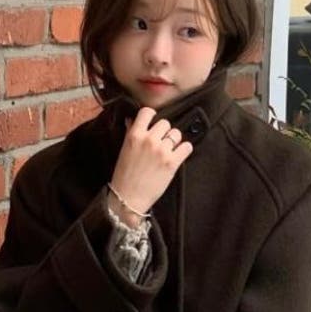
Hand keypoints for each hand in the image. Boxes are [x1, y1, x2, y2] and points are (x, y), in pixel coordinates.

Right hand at [108, 107, 192, 223]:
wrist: (128, 199)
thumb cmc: (124, 176)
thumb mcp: (124, 151)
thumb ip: (130, 133)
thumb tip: (131, 120)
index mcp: (134, 135)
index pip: (147, 112)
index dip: (152, 116)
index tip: (153, 124)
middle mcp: (149, 140)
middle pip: (165, 123)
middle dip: (164, 133)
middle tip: (160, 143)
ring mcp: (161, 151)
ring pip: (176, 134)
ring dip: (174, 141)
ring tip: (168, 152)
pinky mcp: (172, 162)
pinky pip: (187, 146)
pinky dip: (184, 150)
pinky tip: (178, 156)